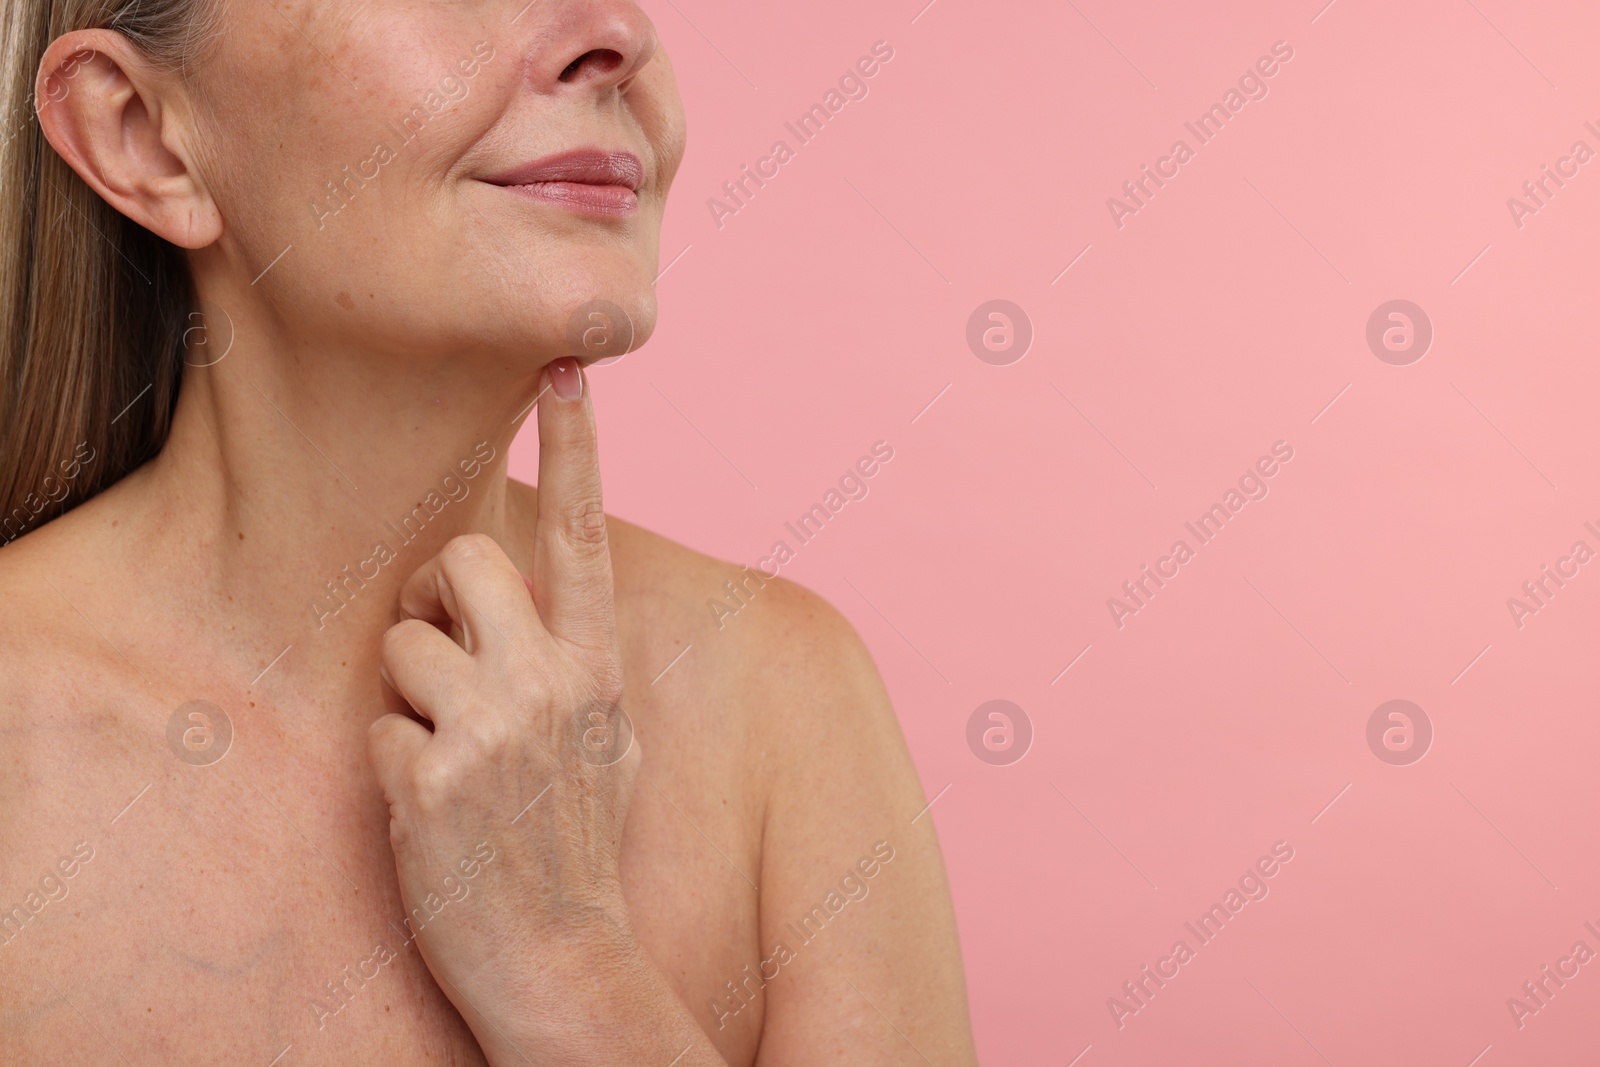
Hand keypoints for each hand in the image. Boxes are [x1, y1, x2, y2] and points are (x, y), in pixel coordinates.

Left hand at [367, 356, 645, 1060]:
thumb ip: (572, 660)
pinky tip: (433, 815)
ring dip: (408, 697)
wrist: (563, 960)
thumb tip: (525, 595)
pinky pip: (380, 725)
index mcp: (599, 669)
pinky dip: (392, 765)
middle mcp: (553, 684)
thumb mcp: (603, 741)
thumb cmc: (577, 846)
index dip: (577, 448)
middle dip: (433, 599)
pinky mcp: (431, 778)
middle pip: (460, 562)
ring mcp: (493, 729)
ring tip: (448, 760)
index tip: (565, 367)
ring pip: (402, 643)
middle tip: (444, 660)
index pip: (584, 536)